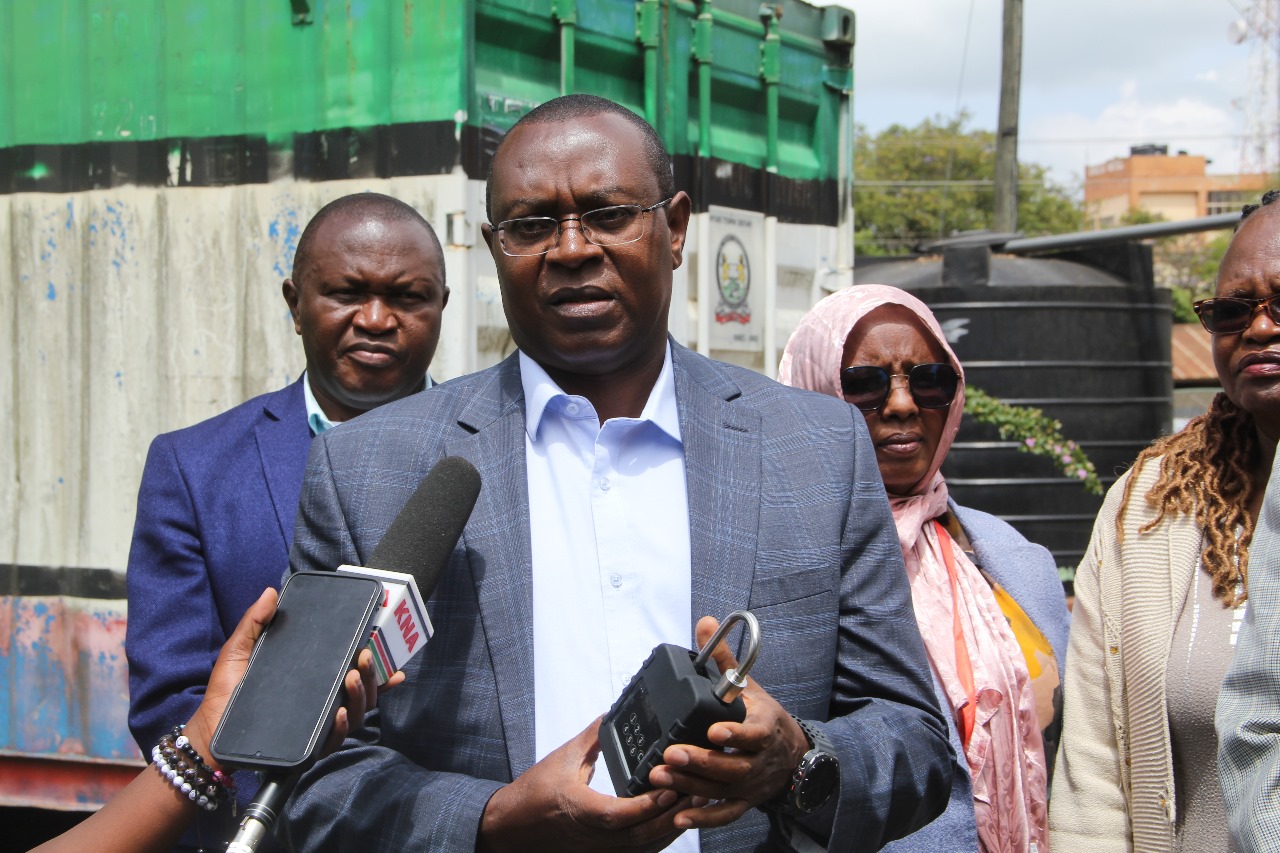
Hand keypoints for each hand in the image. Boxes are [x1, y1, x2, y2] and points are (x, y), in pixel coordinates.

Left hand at [182, 587, 406, 762]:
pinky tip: (339, 713)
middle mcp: (322, 704)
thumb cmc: (225, 694)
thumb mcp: (239, 652)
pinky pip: (334, 740)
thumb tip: (270, 592)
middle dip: (372, 673)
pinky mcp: (306, 748)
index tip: (382, 647)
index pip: (353, 671)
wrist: (208, 733)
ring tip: (352, 677)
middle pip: (363, 691)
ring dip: (361, 695)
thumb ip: (254, 622)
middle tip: (364, 656)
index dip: (376, 664)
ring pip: (356, 714)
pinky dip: (342, 727)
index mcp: (315, 681)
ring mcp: (317, 726)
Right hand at [478, 716, 692, 852]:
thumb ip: (592, 737)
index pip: (617, 815)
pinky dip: (659, 838)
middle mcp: (591, 836)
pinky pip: (638, 852)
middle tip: (697, 791)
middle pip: (639, 836)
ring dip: (670, 828)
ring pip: (642, 848)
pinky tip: (675, 822)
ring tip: (695, 804)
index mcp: (578, 809)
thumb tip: (613, 714)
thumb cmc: (532, 794)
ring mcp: (598, 849)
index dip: (646, 805)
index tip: (670, 788)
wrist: (510, 827)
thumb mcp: (562, 758)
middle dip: (671, 816)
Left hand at [646, 616, 809, 830]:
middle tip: (671, 754)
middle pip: (733, 766)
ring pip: (723, 790)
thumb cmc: (765, 718)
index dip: (736, 733)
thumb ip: (723, 659)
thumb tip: (705, 623)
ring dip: (692, 785)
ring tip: (661, 776)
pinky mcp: (743, 801)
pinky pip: (724, 815)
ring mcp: (751, 784)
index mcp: (765, 728)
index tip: (713, 731)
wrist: (794, 756)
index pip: (755, 733)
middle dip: (701, 761)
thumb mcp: (750, 687)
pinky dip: (704, 819)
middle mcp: (760, 760)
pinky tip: (679, 816)